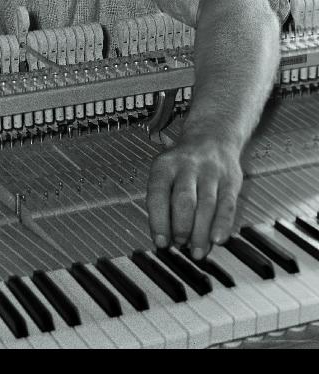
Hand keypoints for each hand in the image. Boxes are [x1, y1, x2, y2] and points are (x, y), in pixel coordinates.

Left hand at [145, 136, 242, 259]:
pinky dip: (222, 224)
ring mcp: (211, 172)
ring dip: (201, 233)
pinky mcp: (231, 180)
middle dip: (181, 227)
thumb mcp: (165, 172)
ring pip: (206, 205)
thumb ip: (163, 202)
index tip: (160, 242)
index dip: (158, 220)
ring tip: (197, 252)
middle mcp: (187, 167)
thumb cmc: (182, 164)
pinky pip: (227, 205)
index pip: (158, 193)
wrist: (212, 136)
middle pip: (184, 200)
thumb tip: (164, 238)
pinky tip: (217, 240)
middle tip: (180, 245)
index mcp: (165, 165)